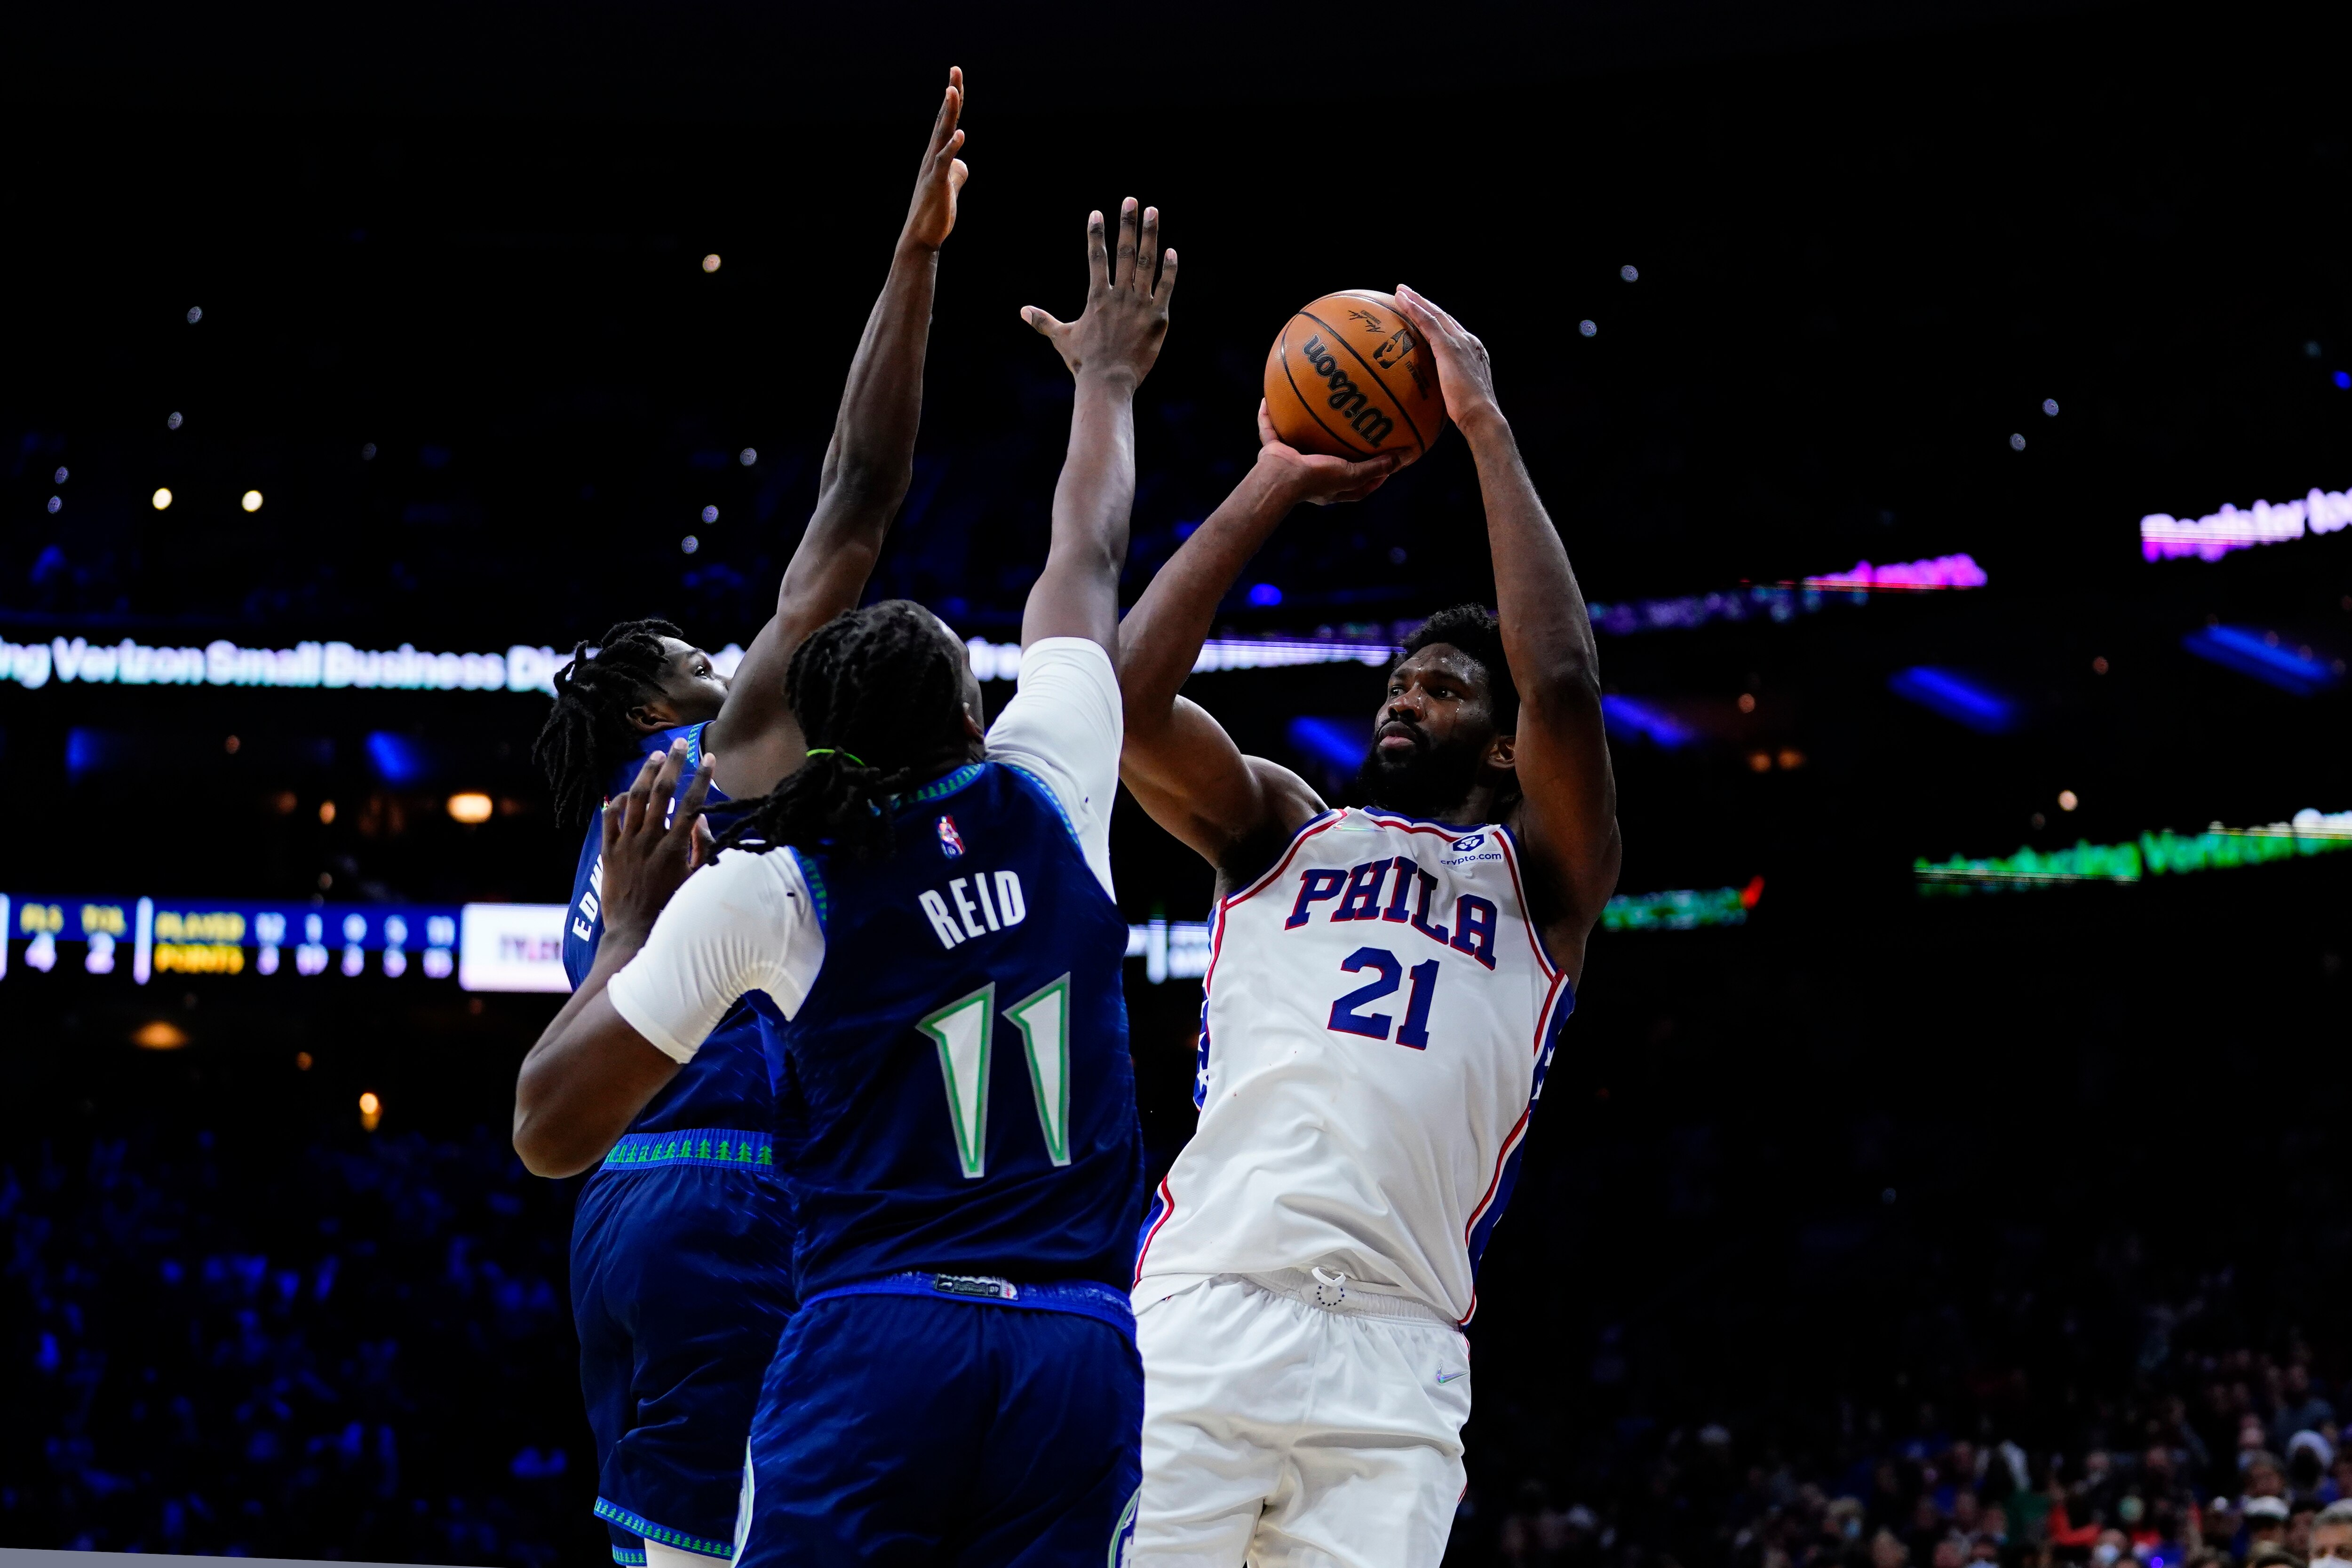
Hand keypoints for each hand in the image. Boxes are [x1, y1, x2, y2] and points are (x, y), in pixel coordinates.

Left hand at [598, 741, 715, 947]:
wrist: (634, 934)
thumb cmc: (671, 910)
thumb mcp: (696, 881)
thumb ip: (702, 848)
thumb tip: (702, 819)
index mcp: (674, 848)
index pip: (691, 804)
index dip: (701, 778)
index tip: (709, 758)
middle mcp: (649, 841)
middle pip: (662, 793)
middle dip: (672, 764)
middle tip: (678, 744)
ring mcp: (626, 845)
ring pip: (635, 799)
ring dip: (645, 775)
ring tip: (655, 758)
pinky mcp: (608, 852)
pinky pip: (609, 819)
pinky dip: (615, 802)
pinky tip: (623, 792)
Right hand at [900, 67, 969, 252]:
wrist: (922, 237)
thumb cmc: (934, 212)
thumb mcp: (950, 186)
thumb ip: (956, 171)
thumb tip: (962, 163)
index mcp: (938, 154)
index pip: (947, 121)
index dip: (953, 100)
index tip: (956, 76)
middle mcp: (933, 156)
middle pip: (943, 120)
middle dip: (950, 95)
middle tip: (955, 70)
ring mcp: (933, 168)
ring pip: (941, 135)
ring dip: (947, 113)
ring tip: (952, 91)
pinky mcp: (936, 184)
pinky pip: (944, 162)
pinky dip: (952, 147)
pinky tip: (960, 134)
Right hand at [1021, 198, 1177, 386]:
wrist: (1108, 383)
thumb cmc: (1084, 363)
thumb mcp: (1062, 339)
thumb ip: (1043, 321)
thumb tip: (1022, 311)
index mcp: (1097, 297)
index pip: (1096, 257)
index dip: (1096, 234)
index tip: (1096, 212)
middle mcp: (1119, 295)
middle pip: (1124, 252)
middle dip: (1127, 224)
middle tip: (1131, 200)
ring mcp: (1140, 305)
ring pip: (1146, 263)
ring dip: (1150, 236)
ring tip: (1152, 212)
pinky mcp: (1158, 318)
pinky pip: (1165, 288)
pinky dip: (1169, 270)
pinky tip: (1172, 250)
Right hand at [1254, 400, 1400, 505]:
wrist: (1282, 479)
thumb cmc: (1317, 478)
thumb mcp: (1353, 474)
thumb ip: (1377, 466)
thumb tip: (1406, 457)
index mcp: (1331, 488)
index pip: (1358, 485)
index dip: (1374, 476)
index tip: (1389, 464)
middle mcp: (1312, 478)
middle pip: (1329, 463)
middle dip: (1339, 451)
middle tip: (1356, 436)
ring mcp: (1291, 463)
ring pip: (1298, 443)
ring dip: (1302, 429)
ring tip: (1314, 409)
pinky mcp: (1273, 450)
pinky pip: (1269, 429)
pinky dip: (1267, 416)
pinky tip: (1268, 399)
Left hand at [1392, 284, 1500, 429]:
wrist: (1482, 415)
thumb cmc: (1471, 416)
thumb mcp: (1459, 398)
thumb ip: (1448, 389)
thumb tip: (1432, 400)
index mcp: (1473, 352)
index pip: (1452, 330)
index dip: (1437, 319)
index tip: (1423, 312)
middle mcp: (1469, 341)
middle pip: (1443, 316)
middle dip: (1425, 303)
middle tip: (1407, 293)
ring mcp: (1460, 342)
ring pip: (1435, 314)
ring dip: (1417, 300)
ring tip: (1400, 291)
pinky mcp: (1449, 347)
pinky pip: (1428, 322)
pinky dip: (1414, 309)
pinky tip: (1401, 300)